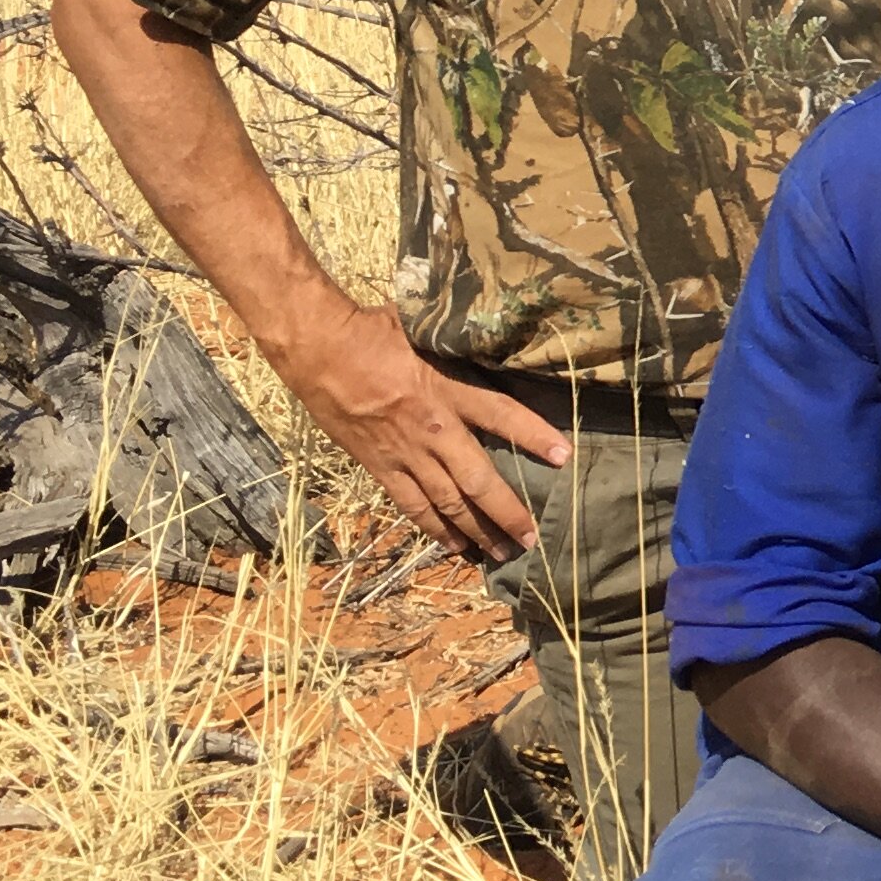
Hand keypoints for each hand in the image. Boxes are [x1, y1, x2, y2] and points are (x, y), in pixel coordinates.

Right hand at [266, 287, 567, 564]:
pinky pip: (410, 504)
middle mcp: (429, 429)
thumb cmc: (372, 330)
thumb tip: (500, 329)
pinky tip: (454, 545)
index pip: (500, 415)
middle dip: (505, 512)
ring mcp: (402, 453)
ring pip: (445, 502)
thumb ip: (463, 341)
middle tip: (529, 539)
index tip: (564, 456)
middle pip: (476, 479)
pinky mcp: (377, 466)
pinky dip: (434, 527)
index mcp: (445, 391)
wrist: (316, 348)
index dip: (533, 435)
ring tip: (500, 553)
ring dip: (475, 530)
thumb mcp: (428, 327)